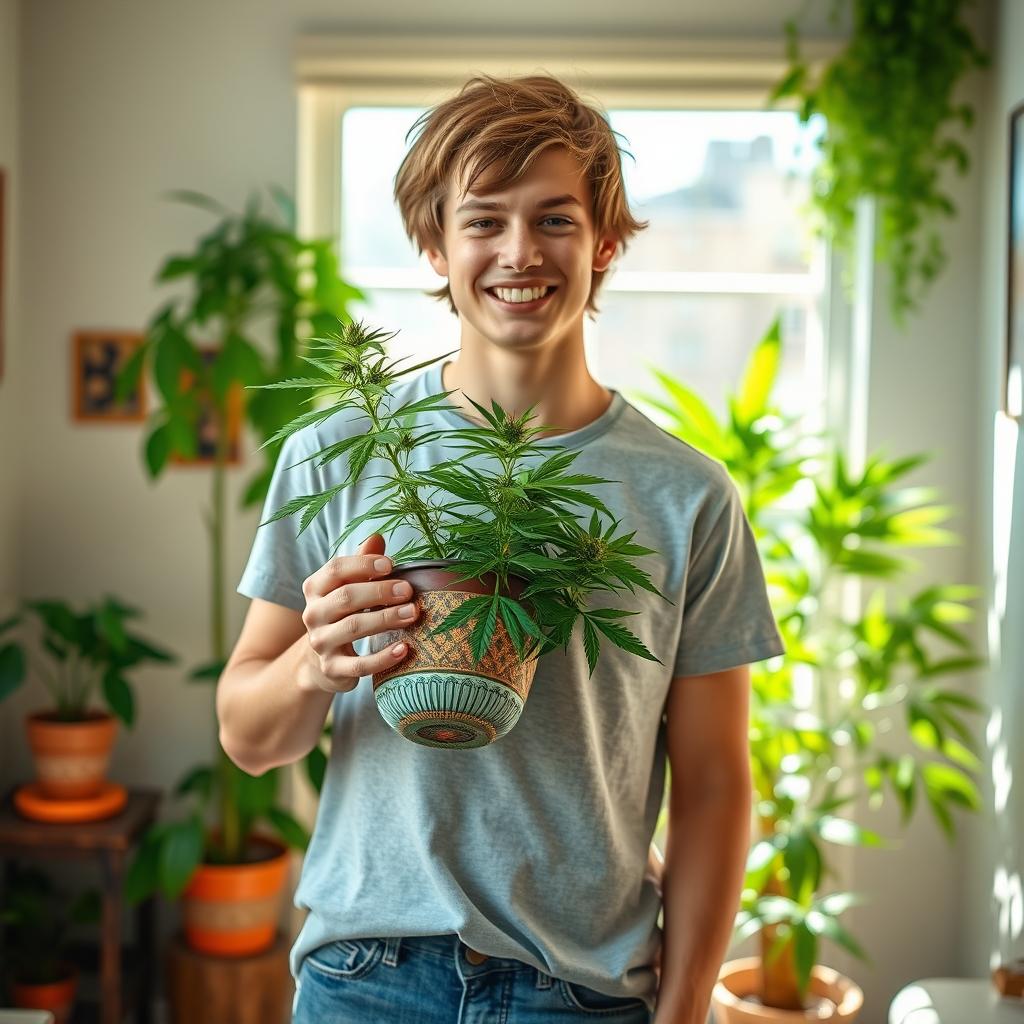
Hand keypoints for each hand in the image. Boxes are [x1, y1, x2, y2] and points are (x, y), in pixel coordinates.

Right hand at [299, 533, 418, 693]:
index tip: (391, 564)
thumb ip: (362, 563)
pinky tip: (404, 649)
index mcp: (315, 588)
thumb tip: (377, 537)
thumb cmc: (344, 614)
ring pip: (352, 628)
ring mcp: (321, 643)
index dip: (363, 564)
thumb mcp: (349, 586)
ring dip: (385, 619)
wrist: (322, 661)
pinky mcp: (332, 669)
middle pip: (346, 597)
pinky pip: (359, 665)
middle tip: (408, 590)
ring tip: (412, 613)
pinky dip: (383, 658)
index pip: (335, 569)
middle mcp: (313, 614)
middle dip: (379, 592)